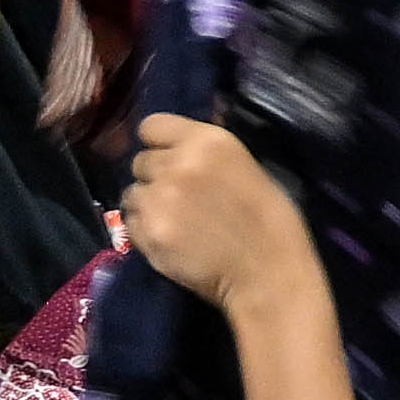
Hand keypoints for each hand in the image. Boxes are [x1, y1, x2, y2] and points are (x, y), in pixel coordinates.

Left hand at [114, 112, 321, 321]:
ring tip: (171, 221)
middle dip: (154, 177)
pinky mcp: (148, 233)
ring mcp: (158, 199)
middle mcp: (177, 164)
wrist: (267, 273)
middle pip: (139, 161)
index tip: (171, 159)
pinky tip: (168, 240)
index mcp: (207, 141)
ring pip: (131, 193)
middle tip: (177, 197)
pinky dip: (144, 231)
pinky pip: (130, 223)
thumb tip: (181, 145)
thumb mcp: (245, 166)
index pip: (152, 126)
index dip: (159, 144)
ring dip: (146, 204)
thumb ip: (206, 153)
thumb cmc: (269, 221)